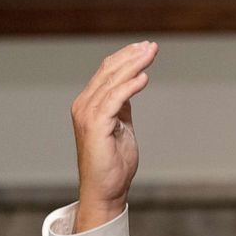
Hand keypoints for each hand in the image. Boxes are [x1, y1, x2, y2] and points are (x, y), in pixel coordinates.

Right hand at [71, 41, 156, 232]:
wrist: (106, 189)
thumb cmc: (113, 162)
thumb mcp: (121, 125)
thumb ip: (122, 105)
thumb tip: (133, 84)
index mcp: (89, 104)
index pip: (106, 72)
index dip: (126, 57)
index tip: (145, 47)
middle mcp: (84, 105)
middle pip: (109, 72)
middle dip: (132, 56)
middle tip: (152, 46)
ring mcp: (87, 115)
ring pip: (112, 81)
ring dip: (133, 65)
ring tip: (150, 54)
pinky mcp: (96, 126)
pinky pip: (114, 99)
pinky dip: (129, 86)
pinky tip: (144, 77)